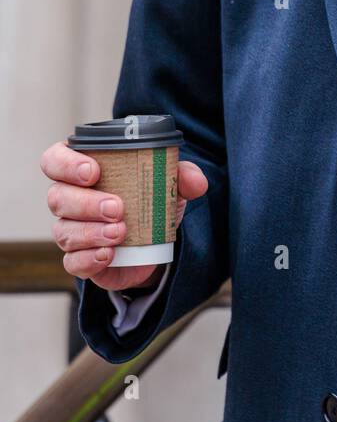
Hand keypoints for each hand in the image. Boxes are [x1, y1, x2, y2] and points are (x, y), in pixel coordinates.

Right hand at [41, 139, 208, 291]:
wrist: (155, 245)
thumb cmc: (151, 201)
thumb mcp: (169, 185)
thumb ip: (183, 176)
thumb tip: (196, 181)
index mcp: (81, 171)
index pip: (55, 160)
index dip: (66, 164)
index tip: (93, 172)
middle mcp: (69, 199)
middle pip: (58, 197)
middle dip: (86, 202)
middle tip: (117, 208)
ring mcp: (71, 231)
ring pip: (63, 230)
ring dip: (91, 232)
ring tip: (120, 232)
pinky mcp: (79, 260)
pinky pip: (72, 261)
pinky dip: (89, 259)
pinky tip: (109, 255)